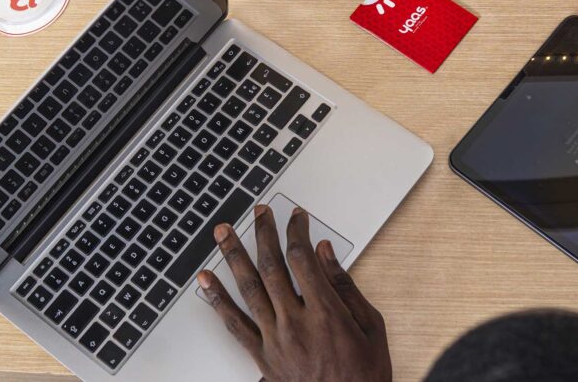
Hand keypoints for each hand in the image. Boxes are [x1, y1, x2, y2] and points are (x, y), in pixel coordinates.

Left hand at [196, 206, 391, 381]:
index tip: (296, 217)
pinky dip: (217, 299)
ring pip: (248, 288)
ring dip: (234, 255)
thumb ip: (345, 286)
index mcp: (326, 313)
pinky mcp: (262, 357)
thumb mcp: (371, 326)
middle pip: (272, 266)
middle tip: (259, 212)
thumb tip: (324, 252)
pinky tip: (206, 280)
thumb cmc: (363, 375)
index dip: (296, 230)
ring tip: (223, 232)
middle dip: (264, 233)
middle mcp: (296, 323)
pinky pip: (234, 324)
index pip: (302, 258)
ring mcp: (275, 340)